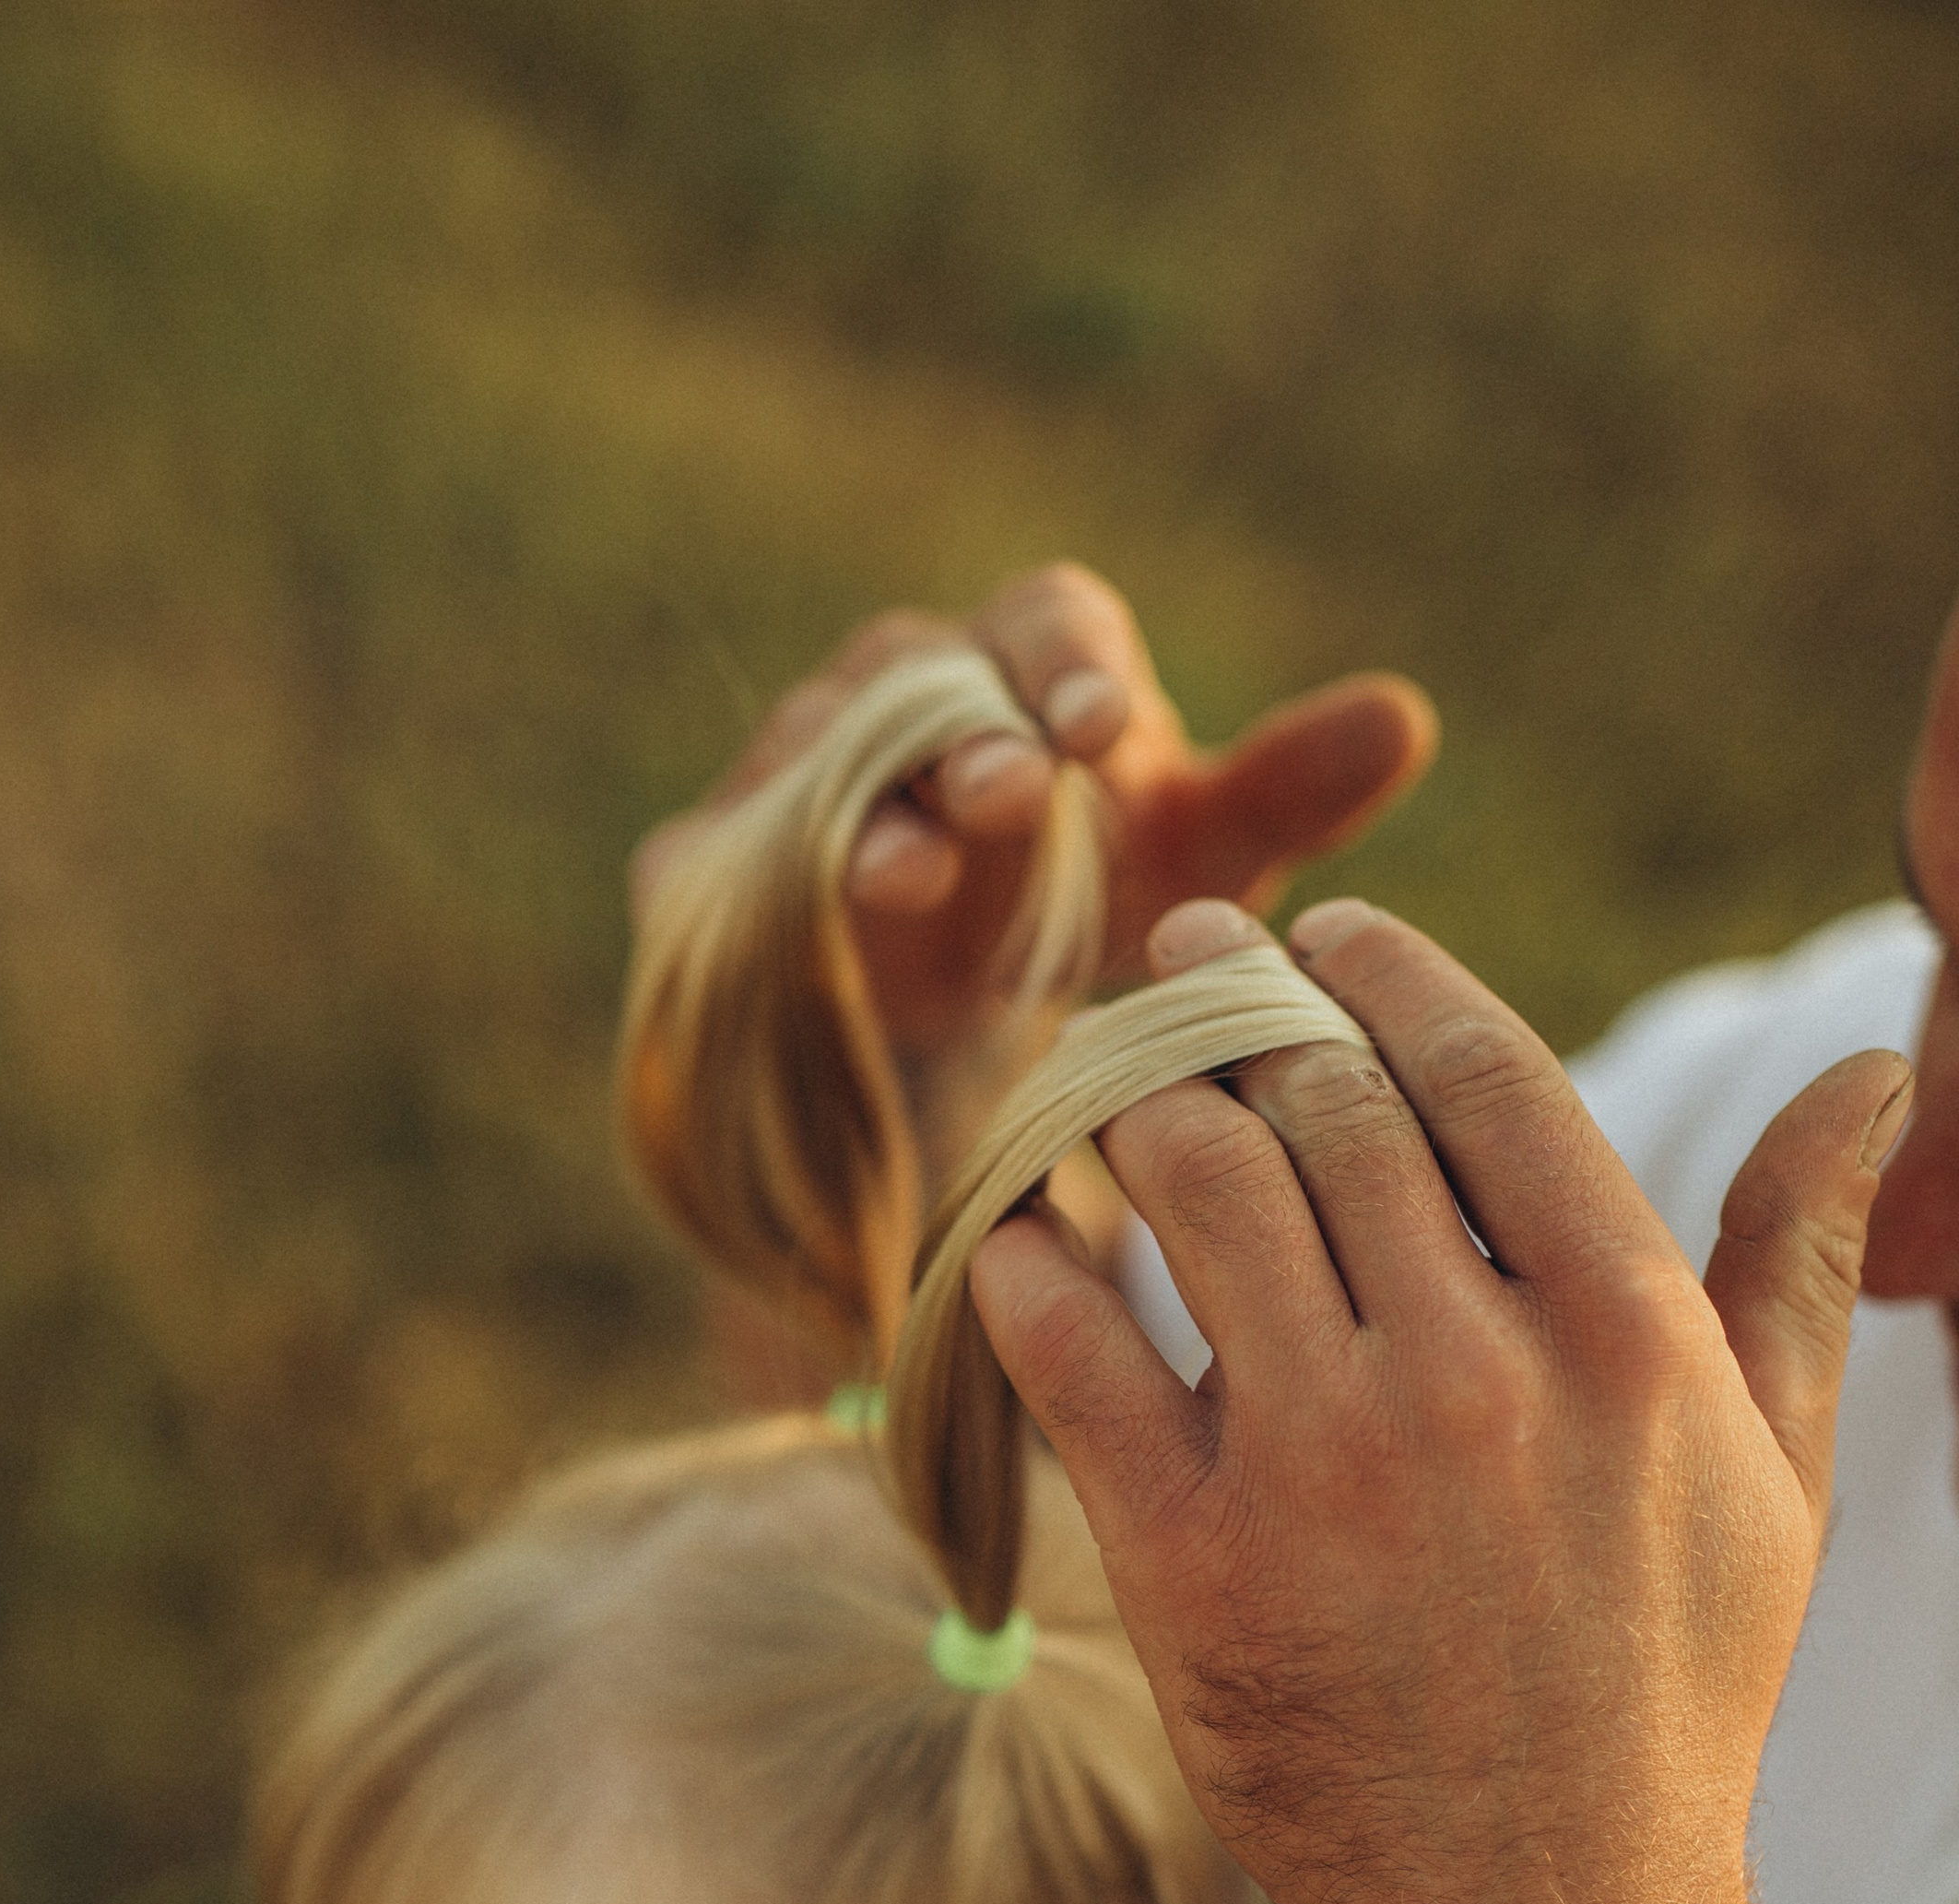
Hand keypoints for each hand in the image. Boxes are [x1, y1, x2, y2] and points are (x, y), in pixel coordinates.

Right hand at [631, 565, 1438, 1056]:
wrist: (953, 1069)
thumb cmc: (1092, 931)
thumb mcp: (1199, 877)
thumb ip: (1287, 792)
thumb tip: (1407, 715)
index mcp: (1022, 672)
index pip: (1042, 625)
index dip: (1066, 666)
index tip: (1105, 732)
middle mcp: (897, 701)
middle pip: (919, 678)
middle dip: (964, 733)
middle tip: (1015, 790)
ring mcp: (788, 783)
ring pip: (815, 768)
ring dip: (867, 817)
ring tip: (911, 876)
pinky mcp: (704, 879)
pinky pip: (723, 869)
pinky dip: (764, 894)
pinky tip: (806, 935)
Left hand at [968, 894, 1912, 1903]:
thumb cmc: (1666, 1690)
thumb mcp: (1772, 1471)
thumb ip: (1794, 1256)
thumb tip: (1871, 1069)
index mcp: (1622, 1332)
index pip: (1484, 1072)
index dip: (1389, 972)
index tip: (1327, 933)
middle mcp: (1471, 1374)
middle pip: (1321, 1102)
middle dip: (1233, 996)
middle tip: (1181, 958)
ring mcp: (1321, 1467)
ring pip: (1191, 1187)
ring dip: (1124, 1093)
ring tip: (1097, 1068)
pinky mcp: (1191, 1561)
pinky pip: (1075, 1357)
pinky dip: (1030, 1266)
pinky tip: (1019, 1233)